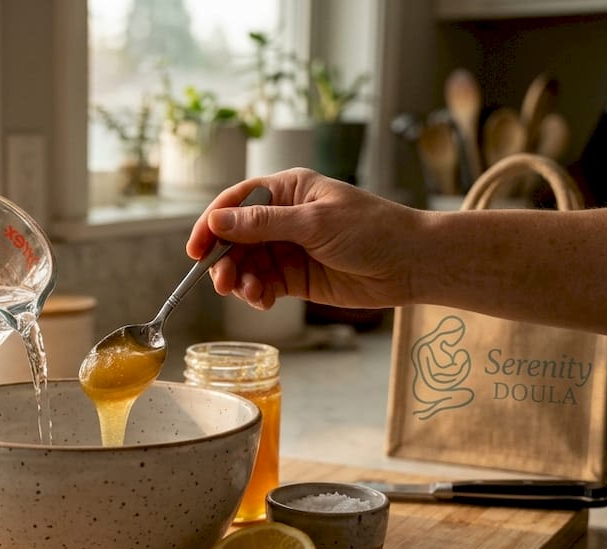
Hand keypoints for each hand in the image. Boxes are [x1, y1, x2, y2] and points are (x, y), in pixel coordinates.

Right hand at [187, 168, 426, 309]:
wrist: (411, 264)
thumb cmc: (371, 230)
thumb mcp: (314, 223)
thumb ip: (263, 224)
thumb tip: (217, 221)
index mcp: (288, 190)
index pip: (236, 202)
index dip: (211, 224)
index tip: (195, 249)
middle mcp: (283, 217)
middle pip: (235, 237)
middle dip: (224, 259)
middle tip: (223, 282)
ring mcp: (288, 248)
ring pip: (246, 264)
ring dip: (240, 280)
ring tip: (250, 293)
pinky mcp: (296, 277)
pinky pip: (264, 284)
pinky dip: (258, 294)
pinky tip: (264, 301)